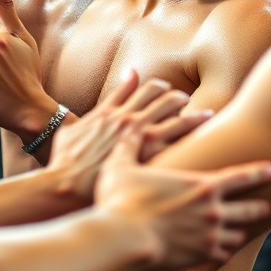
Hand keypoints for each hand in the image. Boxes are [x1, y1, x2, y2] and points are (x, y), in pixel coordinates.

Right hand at [47, 72, 210, 201]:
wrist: (66, 184)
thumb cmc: (65, 162)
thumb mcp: (69, 131)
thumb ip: (77, 120)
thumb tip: (71, 123)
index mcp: (109, 111)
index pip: (137, 89)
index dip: (153, 86)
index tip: (164, 88)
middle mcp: (127, 118)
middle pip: (159, 96)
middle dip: (175, 96)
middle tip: (186, 99)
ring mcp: (139, 135)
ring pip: (172, 113)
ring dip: (190, 112)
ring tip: (206, 114)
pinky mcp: (148, 155)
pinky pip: (176, 139)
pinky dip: (191, 135)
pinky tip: (205, 140)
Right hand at [94, 125, 270, 269]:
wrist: (125, 240)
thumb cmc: (122, 200)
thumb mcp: (123, 164)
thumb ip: (130, 144)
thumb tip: (127, 125)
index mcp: (201, 185)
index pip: (241, 176)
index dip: (259, 172)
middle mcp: (213, 211)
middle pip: (249, 208)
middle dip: (259, 205)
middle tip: (267, 206)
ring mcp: (210, 236)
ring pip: (238, 234)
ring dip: (240, 230)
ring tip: (241, 230)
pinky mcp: (201, 257)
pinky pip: (223, 254)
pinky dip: (224, 251)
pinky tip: (221, 251)